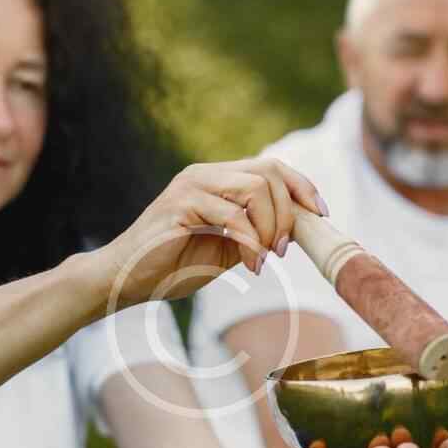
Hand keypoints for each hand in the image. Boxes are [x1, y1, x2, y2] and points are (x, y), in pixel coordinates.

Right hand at [95, 158, 325, 306]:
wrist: (126, 281)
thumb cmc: (171, 266)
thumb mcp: (225, 249)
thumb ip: (255, 233)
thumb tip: (295, 229)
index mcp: (216, 179)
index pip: (271, 167)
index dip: (302, 187)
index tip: (320, 214)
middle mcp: (204, 174)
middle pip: (269, 173)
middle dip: (289, 212)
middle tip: (283, 249)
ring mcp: (191, 186)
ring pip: (255, 189)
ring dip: (271, 227)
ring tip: (264, 258)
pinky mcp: (180, 205)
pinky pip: (232, 216)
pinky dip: (250, 242)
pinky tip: (248, 265)